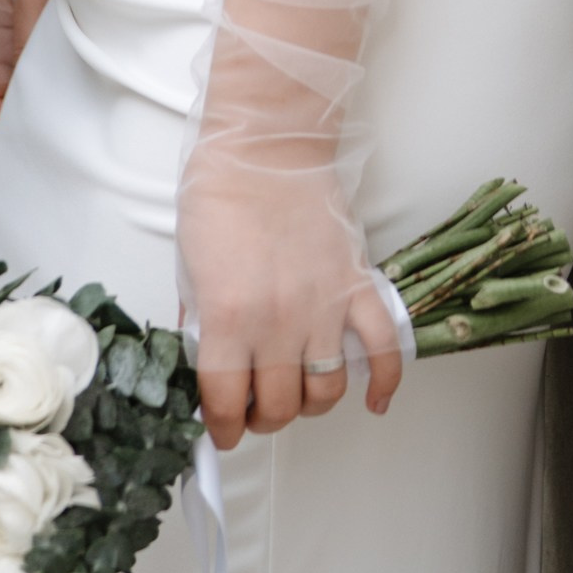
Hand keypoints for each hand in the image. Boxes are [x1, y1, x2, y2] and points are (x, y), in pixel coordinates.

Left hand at [180, 168, 403, 452]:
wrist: (265, 142)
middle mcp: (278, 322)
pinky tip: (373, 400)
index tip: (220, 430)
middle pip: (278, 406)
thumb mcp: (188, 261)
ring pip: (326, 391)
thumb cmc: (219, 191)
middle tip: (253, 408)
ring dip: (310, 404)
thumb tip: (203, 359)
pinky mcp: (357, 288)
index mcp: (228, 315)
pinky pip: (382, 351)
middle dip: (261, 419)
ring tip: (295, 393)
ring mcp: (323, 308)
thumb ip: (198, 318)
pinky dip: (384, 385)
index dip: (221, 427)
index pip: (225, 400)